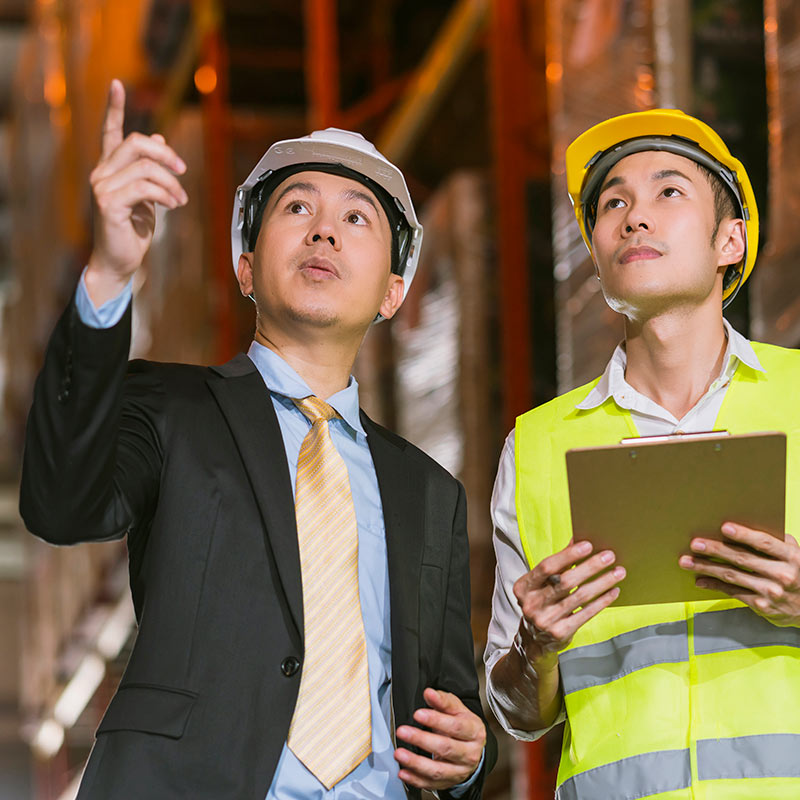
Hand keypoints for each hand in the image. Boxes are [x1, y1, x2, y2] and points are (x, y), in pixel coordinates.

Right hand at [86, 79, 187, 301]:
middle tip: (183, 171)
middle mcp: (101, 172)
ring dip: (172, 183)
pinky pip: (144, 187)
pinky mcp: (108, 203)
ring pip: (145, 168)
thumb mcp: (146, 196)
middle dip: (166, 154)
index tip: (117, 85)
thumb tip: (157, 138)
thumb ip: (149, 169)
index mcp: (110, 168)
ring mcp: (101, 187)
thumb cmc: (132, 229)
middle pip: (136, 144)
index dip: (114, 108)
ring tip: (180, 200)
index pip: (110, 132)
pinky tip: (172, 205)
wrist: (119, 260)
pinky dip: (165, 194)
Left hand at [394, 688, 484, 790]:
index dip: (436, 720)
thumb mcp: (457, 709)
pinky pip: (431, 784)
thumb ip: (442, 701)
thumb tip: (429, 693)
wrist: (472, 748)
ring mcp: (460, 771)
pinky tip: (403, 771)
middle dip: (422, 739)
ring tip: (399, 753)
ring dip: (416, 763)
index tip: (418, 714)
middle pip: (446, 748)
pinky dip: (415, 779)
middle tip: (403, 731)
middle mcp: (470, 754)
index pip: (456, 726)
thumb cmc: (463, 725)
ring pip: (438, 770)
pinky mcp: (449, 783)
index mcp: (474, 732)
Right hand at [513, 540, 624, 662]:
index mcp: (524, 587)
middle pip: (566, 581)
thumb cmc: (542, 601)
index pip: (547, 566)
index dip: (568, 555)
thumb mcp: (542, 582)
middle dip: (590, 567)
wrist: (535, 638)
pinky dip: (602, 601)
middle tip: (609, 556)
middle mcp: (531, 604)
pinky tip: (613, 591)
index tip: (588, 545)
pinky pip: (586, 614)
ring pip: (579, 597)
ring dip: (602, 582)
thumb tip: (578, 540)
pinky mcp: (560, 633)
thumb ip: (559, 562)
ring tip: (618, 572)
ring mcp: (545, 620)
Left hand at [679, 523, 799, 626]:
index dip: (743, 535)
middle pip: (742, 559)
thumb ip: (780, 542)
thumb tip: (755, 522)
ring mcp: (771, 592)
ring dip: (707, 568)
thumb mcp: (798, 555)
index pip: (764, 543)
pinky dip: (714, 585)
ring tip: (687, 561)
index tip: (724, 527)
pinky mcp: (762, 606)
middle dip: (715, 550)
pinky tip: (700, 579)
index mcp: (792, 557)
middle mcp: (782, 575)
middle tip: (695, 544)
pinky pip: (733, 592)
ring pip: (733, 576)